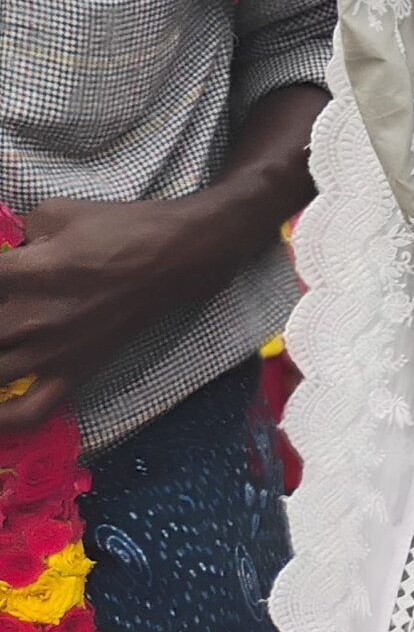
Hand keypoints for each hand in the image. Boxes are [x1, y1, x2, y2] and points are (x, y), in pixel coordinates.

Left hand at [0, 198, 195, 430]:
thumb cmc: (120, 227)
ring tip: (0, 344)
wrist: (177, 256)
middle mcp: (32, 318)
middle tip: (1, 313)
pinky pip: (30, 411)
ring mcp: (53, 351)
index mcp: (27, 272)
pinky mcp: (74, 370)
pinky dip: (1, 420)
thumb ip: (15, 235)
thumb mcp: (58, 211)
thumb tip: (5, 253)